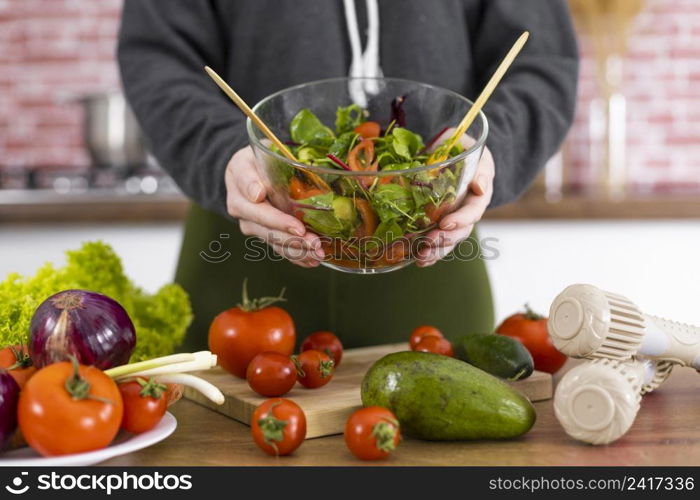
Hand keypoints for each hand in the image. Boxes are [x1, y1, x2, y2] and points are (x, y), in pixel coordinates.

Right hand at [225, 146, 324, 267]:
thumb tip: (258, 194)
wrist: (248, 169)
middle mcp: (241, 210)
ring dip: (297, 251)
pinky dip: (296, 257)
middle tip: (315, 243)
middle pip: (268, 230)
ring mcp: (252, 225)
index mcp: (238, 188)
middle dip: (293, 239)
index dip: (278, 220)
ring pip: (274, 242)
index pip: (258, 209)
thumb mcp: (253, 153)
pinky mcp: (263, 233)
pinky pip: (279, 248)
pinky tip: (312, 261)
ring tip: (319, 254)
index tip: (298, 227)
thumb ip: (252, 173)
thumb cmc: (256, 158)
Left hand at [416, 134, 494, 267]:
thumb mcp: (473, 150)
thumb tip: (479, 187)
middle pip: (461, 232)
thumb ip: (478, 167)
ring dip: (436, 251)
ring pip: (449, 242)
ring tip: (421, 258)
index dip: (460, 220)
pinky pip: (438, 244)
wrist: (453, 153)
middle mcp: (468, 212)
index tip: (444, 223)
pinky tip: (419, 261)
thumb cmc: (462, 149)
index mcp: (479, 195)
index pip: (473, 211)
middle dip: (445, 239)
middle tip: (428, 242)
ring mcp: (455, 221)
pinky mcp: (441, 226)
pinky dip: (430, 254)